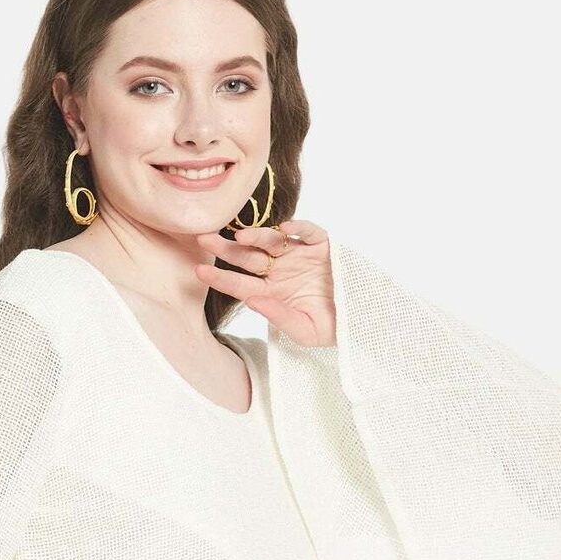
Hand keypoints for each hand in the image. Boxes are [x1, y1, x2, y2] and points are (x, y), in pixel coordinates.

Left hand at [193, 218, 336, 347]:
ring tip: (240, 236)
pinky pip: (308, 232)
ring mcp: (300, 256)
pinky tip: (284, 227)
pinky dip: (298, 227)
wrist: (362, 319)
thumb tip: (252, 300)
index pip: (241, 284)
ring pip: (273, 241)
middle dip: (225, 249)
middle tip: (203, 239)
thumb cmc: (332, 329)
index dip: (221, 278)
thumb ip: (279, 317)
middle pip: (248, 257)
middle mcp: (281, 272)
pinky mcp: (322, 245)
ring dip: (256, 237)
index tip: (198, 271)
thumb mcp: (305, 331)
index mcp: (272, 293)